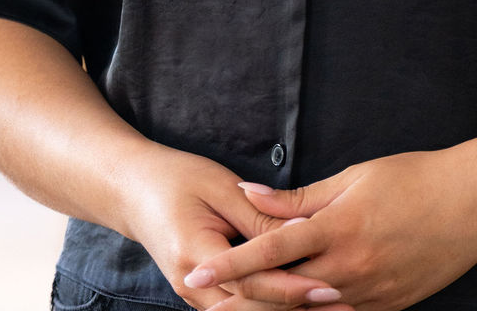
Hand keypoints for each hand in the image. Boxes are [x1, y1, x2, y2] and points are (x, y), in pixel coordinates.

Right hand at [122, 143, 355, 309]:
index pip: (254, 282)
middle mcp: (193, 285)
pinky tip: (299, 305)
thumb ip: (258, 215)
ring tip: (333, 309)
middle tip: (344, 307)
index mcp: (197, 254)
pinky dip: (268, 308)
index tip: (330, 289)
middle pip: (253, 309)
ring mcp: (195, 295)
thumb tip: (299, 232)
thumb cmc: (177, 178)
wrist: (132, 190)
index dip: (294, 288)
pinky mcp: (203, 294)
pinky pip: (239, 309)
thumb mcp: (219, 187)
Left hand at [182, 142, 476, 310]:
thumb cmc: (413, 179)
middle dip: (242, 296)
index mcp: (339, 229)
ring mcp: (370, 295)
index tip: (195, 273)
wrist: (473, 206)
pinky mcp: (388, 308)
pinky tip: (298, 306)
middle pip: (283, 291)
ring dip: (276, 309)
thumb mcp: (354, 177)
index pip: (270, 250)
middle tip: (205, 297)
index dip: (229, 264)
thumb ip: (300, 197)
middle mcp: (350, 269)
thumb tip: (250, 195)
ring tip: (245, 305)